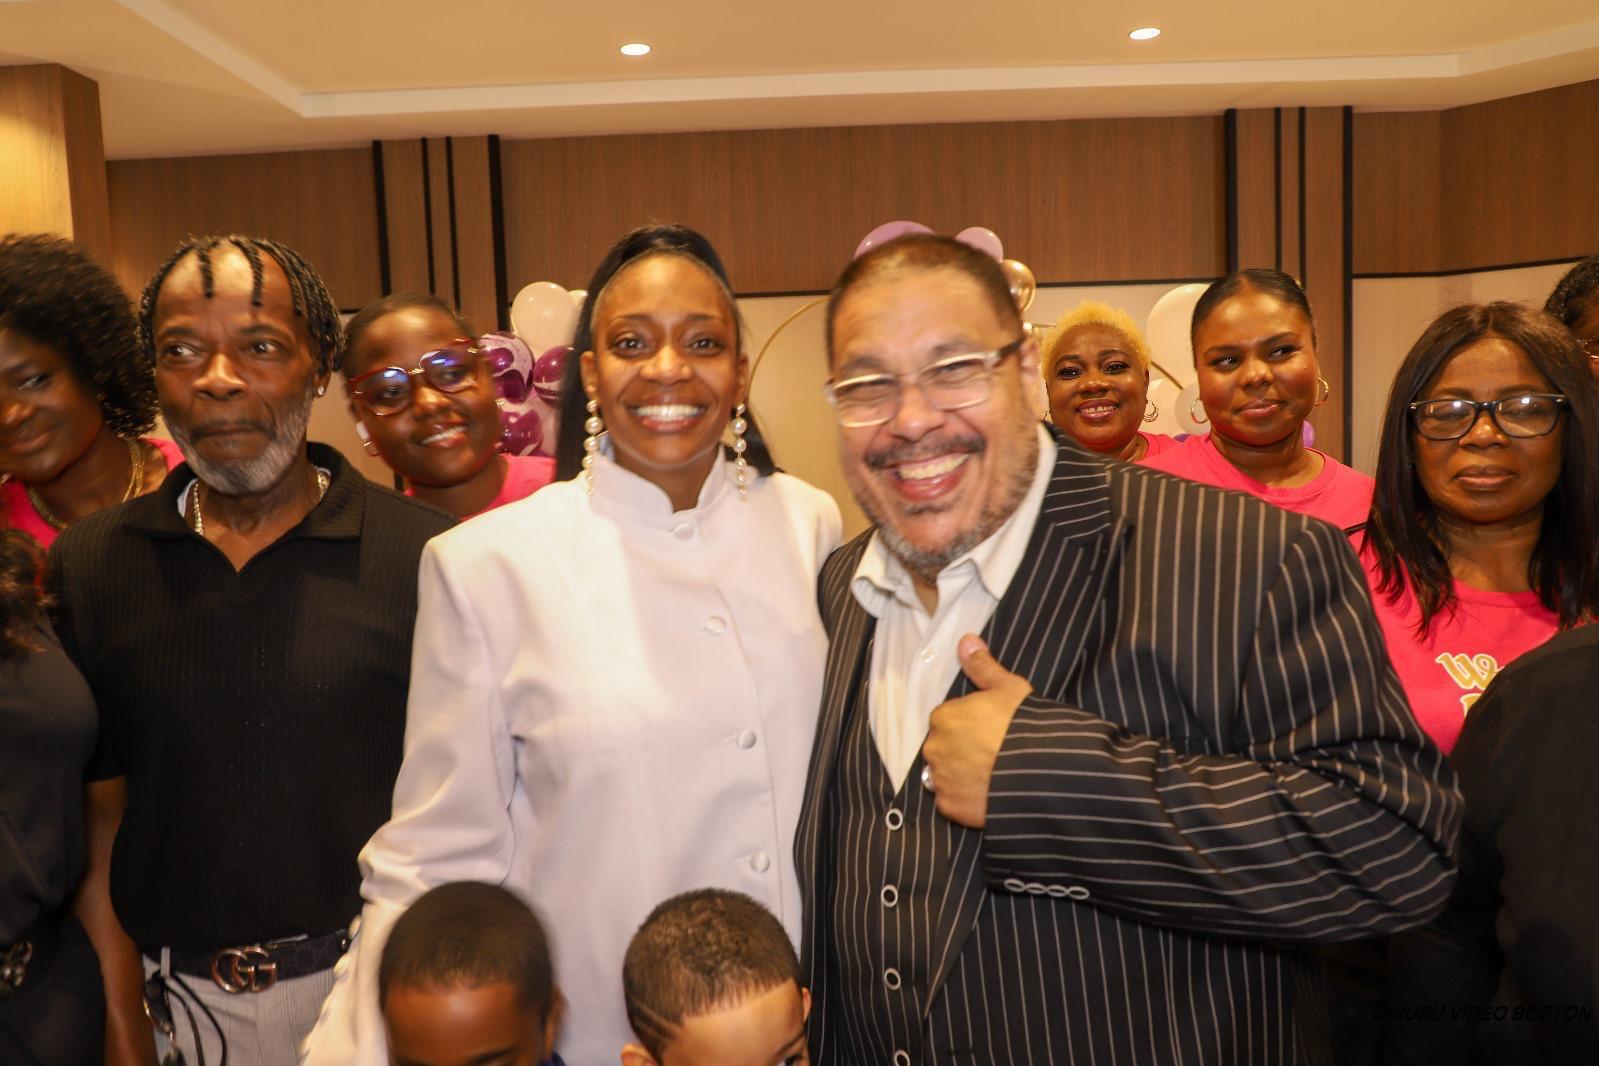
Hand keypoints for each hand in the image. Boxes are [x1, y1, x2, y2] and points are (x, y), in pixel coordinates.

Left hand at [922, 635, 1032, 827]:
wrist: (1040, 772)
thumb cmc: (1025, 724)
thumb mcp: (1009, 688)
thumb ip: (983, 666)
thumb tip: (966, 641)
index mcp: (943, 716)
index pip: (950, 720)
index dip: (972, 725)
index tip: (992, 731)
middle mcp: (934, 747)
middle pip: (945, 747)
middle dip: (963, 750)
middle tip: (994, 755)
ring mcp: (940, 779)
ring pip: (946, 775)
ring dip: (961, 775)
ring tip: (992, 776)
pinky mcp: (950, 807)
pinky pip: (953, 801)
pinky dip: (966, 800)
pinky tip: (988, 794)